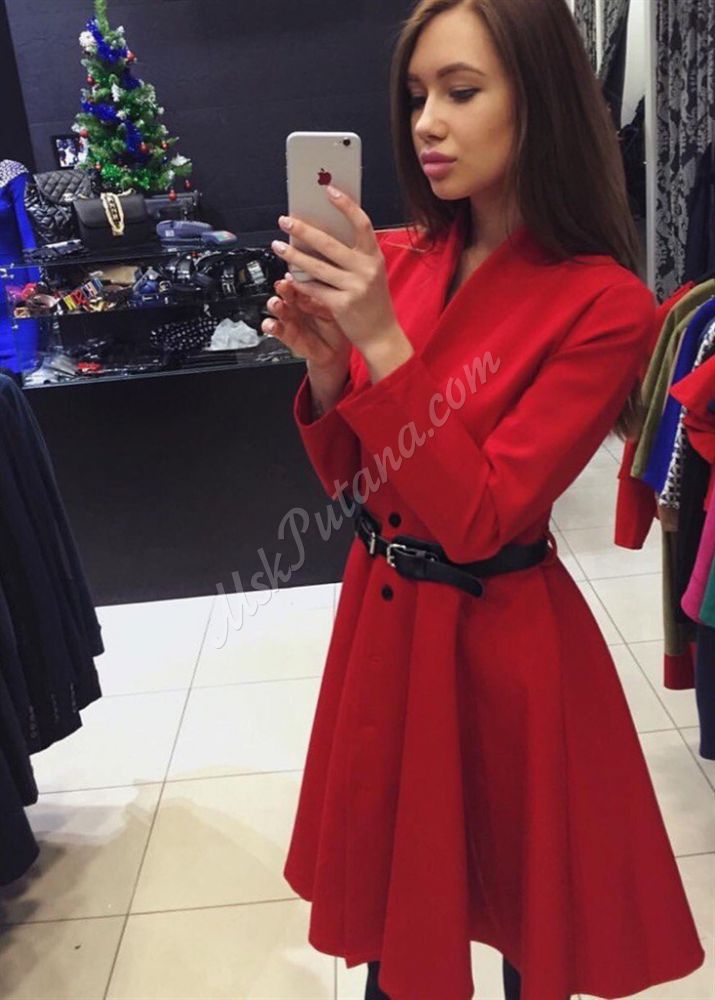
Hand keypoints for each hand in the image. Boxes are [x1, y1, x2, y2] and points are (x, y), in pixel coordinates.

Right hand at [263, 272, 351, 376]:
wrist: (335, 352)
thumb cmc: (336, 328)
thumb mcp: (332, 312)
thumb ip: (320, 301)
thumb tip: (311, 287)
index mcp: (309, 293)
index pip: (300, 279)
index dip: (297, 276)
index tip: (296, 272)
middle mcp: (296, 303)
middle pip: (285, 290)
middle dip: (283, 287)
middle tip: (284, 285)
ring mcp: (289, 317)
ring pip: (275, 306)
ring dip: (274, 303)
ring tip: (277, 304)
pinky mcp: (284, 333)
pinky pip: (272, 327)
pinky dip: (269, 325)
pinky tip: (273, 325)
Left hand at [271, 186, 398, 353]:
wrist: (381, 334)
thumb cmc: (372, 301)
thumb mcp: (370, 273)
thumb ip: (353, 255)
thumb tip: (322, 233)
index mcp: (374, 257)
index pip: (362, 224)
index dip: (346, 205)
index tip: (329, 190)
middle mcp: (366, 270)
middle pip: (329, 244)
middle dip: (304, 230)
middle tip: (285, 220)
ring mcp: (355, 288)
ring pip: (316, 267)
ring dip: (294, 255)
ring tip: (278, 246)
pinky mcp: (342, 305)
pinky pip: (315, 289)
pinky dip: (300, 282)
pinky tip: (289, 275)